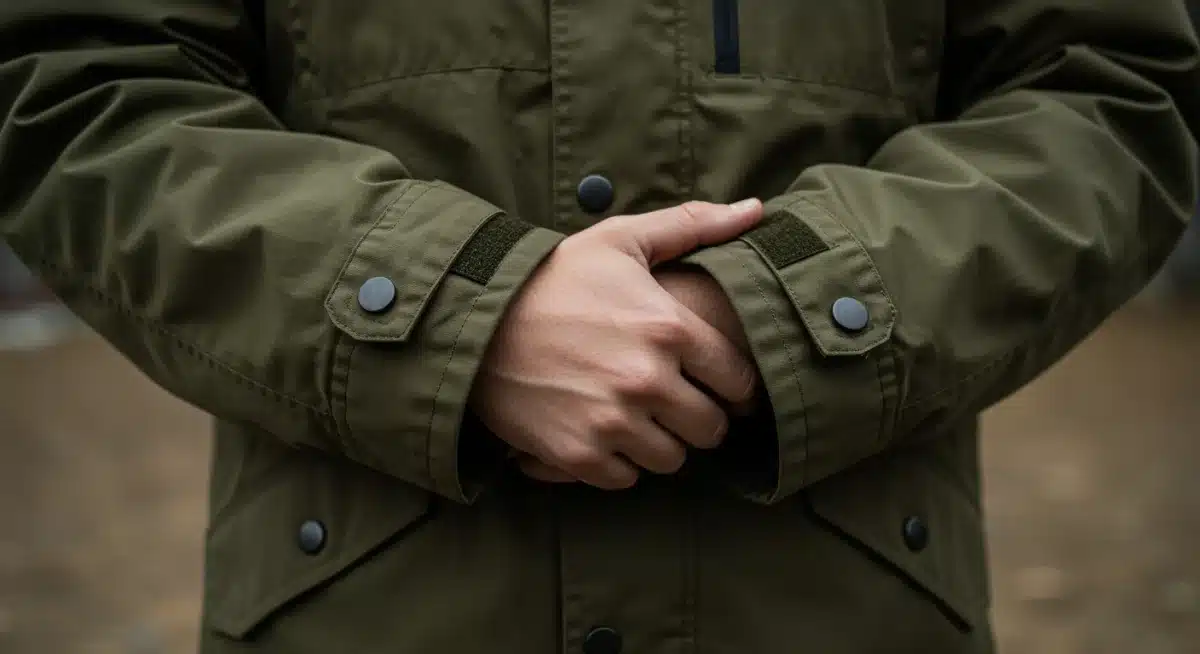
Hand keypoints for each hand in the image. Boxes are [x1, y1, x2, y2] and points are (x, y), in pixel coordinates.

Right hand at [470, 200, 762, 489]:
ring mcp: (612, 422)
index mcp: (669, 329)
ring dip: (660, 442)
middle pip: (710, 429)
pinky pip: (625, 479)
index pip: (739, 382)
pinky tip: (603, 434)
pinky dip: (618, 463)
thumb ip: (692, 225)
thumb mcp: (620, 239)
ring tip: (637, 418)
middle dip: (697, 417)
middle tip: (675, 404)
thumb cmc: (553, 276)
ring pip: (671, 459)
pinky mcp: (578, 455)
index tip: (715, 384)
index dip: (732, 386)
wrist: (474, 319)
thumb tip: (756, 210)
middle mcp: (647, 380)